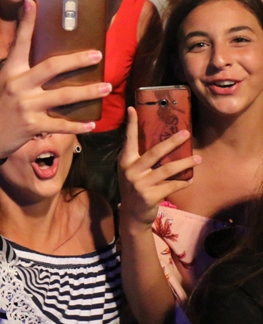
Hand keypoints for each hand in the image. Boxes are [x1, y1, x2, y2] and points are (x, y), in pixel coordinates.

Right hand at [0, 0, 108, 160]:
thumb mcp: (5, 82)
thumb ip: (24, 70)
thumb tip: (47, 58)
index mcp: (11, 71)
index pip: (19, 42)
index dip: (26, 22)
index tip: (32, 2)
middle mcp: (18, 86)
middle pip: (51, 68)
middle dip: (77, 61)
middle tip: (97, 55)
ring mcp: (26, 106)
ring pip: (63, 97)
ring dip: (88, 92)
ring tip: (106, 87)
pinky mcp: (32, 125)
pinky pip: (60, 125)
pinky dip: (78, 125)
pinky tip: (92, 123)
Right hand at [118, 108, 198, 226]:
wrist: (132, 215)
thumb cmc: (136, 188)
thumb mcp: (132, 172)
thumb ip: (140, 158)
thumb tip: (162, 142)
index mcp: (125, 161)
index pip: (128, 139)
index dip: (131, 124)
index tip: (133, 108)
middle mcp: (130, 171)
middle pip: (154, 152)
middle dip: (172, 142)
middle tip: (186, 133)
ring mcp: (140, 184)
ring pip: (167, 169)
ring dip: (185, 163)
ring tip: (198, 158)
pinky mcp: (150, 196)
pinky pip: (172, 186)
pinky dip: (183, 182)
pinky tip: (190, 179)